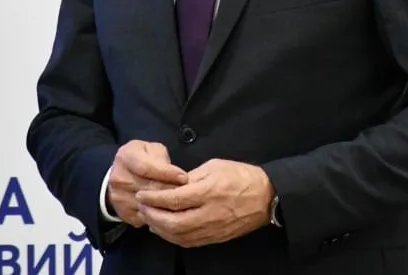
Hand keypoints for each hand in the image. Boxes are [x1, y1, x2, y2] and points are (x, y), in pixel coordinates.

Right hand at [107, 140, 188, 227]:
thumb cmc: (142, 159)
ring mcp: (119, 197)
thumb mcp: (151, 149)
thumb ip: (161, 158)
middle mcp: (119, 178)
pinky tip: (169, 210)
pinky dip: (160, 215)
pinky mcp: (124, 213)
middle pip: (149, 188)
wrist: (121, 175)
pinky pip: (146, 217)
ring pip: (149, 205)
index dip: (167, 173)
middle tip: (188, 191)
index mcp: (125, 157)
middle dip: (171, 190)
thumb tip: (174, 174)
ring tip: (180, 201)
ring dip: (167, 204)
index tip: (184, 177)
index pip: (146, 167)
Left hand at [134, 158, 273, 246]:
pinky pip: (189, 242)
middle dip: (153, 215)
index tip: (141, 194)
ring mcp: (212, 228)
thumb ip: (192, 176)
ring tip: (150, 218)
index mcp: (208, 191)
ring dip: (160, 229)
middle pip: (172, 222)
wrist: (266, 197)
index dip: (154, 198)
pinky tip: (165, 230)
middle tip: (141, 207)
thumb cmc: (241, 176)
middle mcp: (209, 213)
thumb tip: (172, 185)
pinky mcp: (215, 238)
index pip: (174, 199)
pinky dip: (173, 237)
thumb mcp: (215, 166)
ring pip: (179, 236)